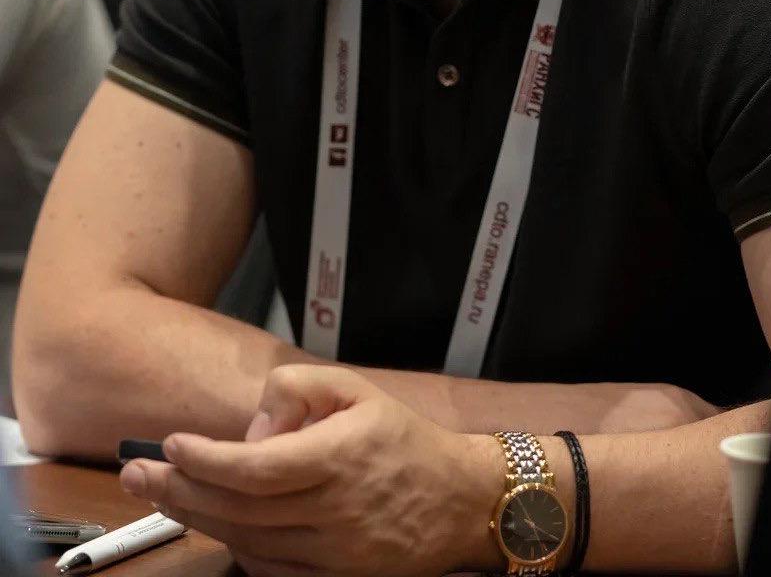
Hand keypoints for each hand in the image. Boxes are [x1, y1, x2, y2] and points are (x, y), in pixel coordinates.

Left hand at [118, 364, 503, 576]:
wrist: (459, 501)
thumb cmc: (403, 439)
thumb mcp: (356, 388)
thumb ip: (297, 388)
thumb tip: (252, 427)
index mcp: (337, 457)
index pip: (253, 467)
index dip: (204, 460)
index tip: (171, 444)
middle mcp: (331, 510)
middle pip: (237, 509)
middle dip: (177, 491)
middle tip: (135, 474)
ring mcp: (331, 553)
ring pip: (246, 542)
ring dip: (197, 519)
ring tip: (162, 494)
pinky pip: (269, 570)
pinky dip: (235, 548)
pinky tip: (215, 524)